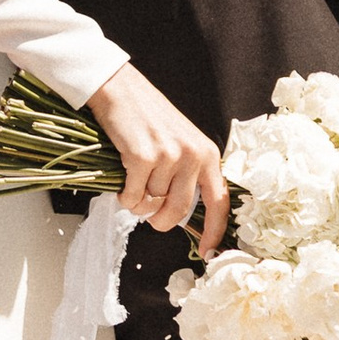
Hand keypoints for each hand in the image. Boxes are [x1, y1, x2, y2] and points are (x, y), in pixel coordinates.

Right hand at [84, 67, 226, 243]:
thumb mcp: (181, 141)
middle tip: (148, 214)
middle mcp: (192, 155)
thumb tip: (183, 214)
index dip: (213, 231)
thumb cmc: (147, 115)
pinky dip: (123, 195)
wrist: (119, 88)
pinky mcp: (142, 157)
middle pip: (179, 212)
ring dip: (137, 201)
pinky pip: (132, 196)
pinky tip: (121, 178)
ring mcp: (168, 156)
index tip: (208, 252)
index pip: (219, 202)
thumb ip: (188, 173)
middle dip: (160, 221)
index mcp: (207, 153)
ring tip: (132, 179)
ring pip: (151, 204)